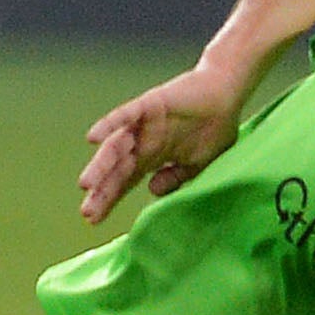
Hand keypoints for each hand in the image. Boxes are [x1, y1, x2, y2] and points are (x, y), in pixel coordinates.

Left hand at [76, 60, 252, 223]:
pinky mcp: (149, 105)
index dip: (109, 200)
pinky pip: (125, 114)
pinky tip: (93, 137)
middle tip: (86, 212)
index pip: (125, 182)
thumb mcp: (197, 163)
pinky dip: (109, 124)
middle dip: (102, 190)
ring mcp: (144, 124)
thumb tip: (152, 191)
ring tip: (86, 184)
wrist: (227, 94)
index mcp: (152, 157)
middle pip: (117, 169)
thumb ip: (176, 177)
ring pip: (116, 145)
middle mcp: (143, 142)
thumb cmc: (214, 128)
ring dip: (101, 164)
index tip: (93, 220)